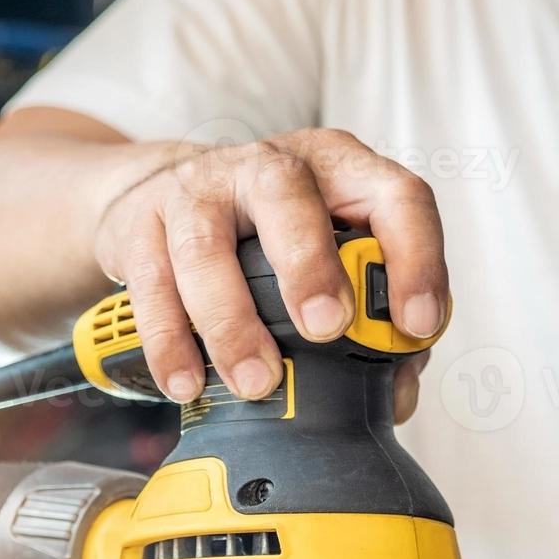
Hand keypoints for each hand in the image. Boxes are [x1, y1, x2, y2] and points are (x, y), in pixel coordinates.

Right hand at [93, 128, 446, 403]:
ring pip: (207, 245)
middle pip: (289, 196)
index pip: (395, 197)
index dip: (415, 259)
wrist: (161, 197)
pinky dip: (169, 340)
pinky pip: (151, 283)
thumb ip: (372, 318)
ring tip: (255, 381)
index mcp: (339, 170)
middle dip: (309, 266)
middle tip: (324, 330)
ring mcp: (199, 189)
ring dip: (232, 320)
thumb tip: (393, 392)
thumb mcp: (327, 255)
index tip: (417, 325)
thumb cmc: (264, 237)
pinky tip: (187, 381)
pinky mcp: (141, 222)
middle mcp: (269, 166)